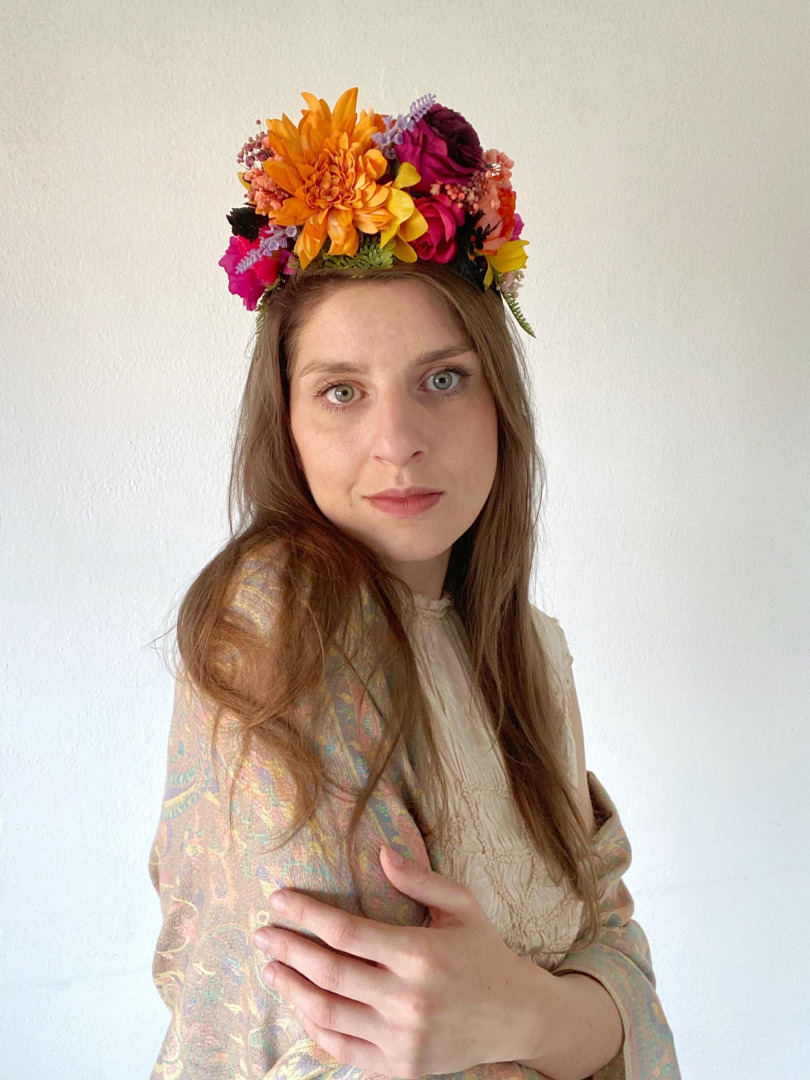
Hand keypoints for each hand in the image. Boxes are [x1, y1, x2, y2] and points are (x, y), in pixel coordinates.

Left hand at [252, 845, 529, 1077]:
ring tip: (271, 966)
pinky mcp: (400, 1067)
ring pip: (327, 1013)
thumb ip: (419, 878)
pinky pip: (342, 1047)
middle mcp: (408, 1000)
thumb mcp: (462, 904)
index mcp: (420, 954)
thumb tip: (380, 852)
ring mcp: (402, 1039)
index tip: (278, 899)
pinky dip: (314, 1025)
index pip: (345, 931)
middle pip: (328, 972)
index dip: (306, 914)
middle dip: (287, 949)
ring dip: (291, 988)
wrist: (517, 1017)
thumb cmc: (484, 952)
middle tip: (262, 933)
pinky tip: (300, 1004)